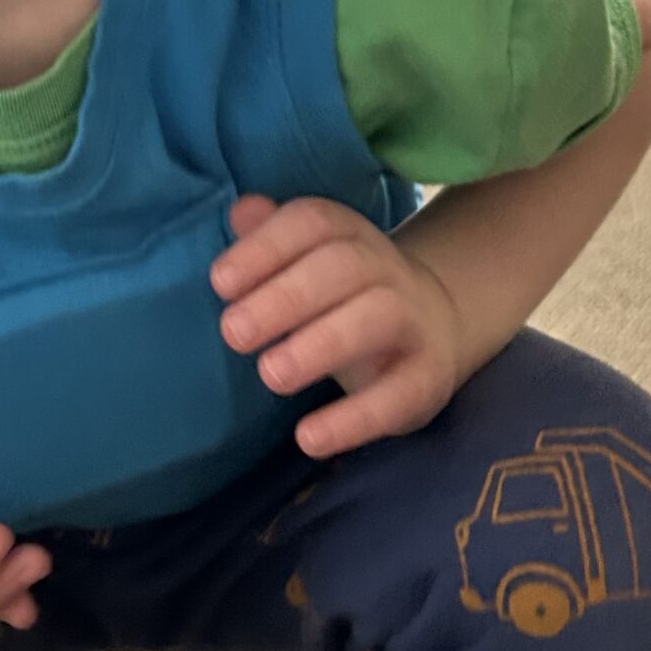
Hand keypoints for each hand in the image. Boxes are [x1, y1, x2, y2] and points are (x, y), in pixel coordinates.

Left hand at [210, 195, 466, 459]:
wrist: (430, 327)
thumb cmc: (342, 294)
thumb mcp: (307, 262)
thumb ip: (270, 238)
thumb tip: (241, 211)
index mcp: (348, 234)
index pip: (312, 222)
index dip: (266, 247)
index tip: (220, 283)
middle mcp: (385, 268)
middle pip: (341, 267)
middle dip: (285, 297)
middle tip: (233, 333)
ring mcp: (413, 321)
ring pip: (376, 319)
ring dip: (320, 346)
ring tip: (270, 375)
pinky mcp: (428, 377)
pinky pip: (398, 395)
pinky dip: (353, 419)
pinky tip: (308, 438)